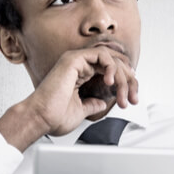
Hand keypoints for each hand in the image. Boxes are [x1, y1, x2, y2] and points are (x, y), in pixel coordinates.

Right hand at [0, 47, 137, 150]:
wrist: (40, 119)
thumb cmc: (53, 117)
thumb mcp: (81, 111)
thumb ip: (92, 104)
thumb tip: (101, 102)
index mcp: (80, 75)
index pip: (109, 71)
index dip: (125, 82)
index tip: (132, 96)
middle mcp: (78, 65)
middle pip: (114, 63)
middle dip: (128, 81)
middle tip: (133, 98)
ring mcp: (76, 61)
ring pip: (111, 59)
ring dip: (122, 77)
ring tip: (123, 94)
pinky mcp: (74, 60)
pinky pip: (102, 55)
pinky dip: (111, 67)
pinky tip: (110, 82)